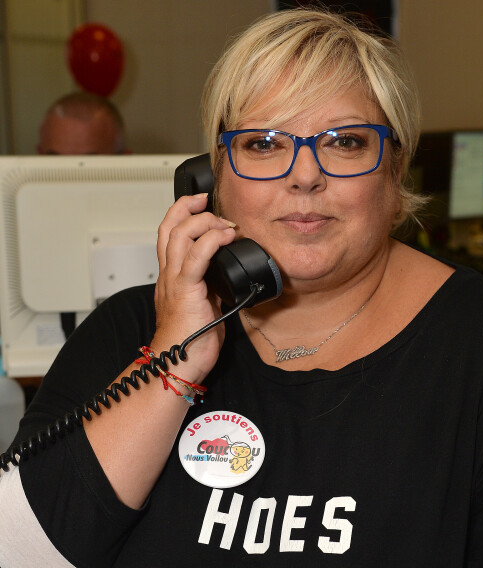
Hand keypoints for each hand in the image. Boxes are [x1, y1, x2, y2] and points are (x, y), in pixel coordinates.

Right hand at [151, 194, 235, 381]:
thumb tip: (228, 277)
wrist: (177, 363)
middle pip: (169, 227)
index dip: (181, 213)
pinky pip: (196, 257)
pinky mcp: (185, 290)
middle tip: (210, 203)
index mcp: (171, 276)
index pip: (168, 234)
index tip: (200, 203)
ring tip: (224, 223)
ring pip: (179, 235)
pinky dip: (212, 241)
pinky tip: (227, 236)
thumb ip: (211, 286)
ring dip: (204, 222)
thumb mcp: (204, 305)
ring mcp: (174, 281)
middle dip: (189, 207)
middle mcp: (168, 274)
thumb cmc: (189, 341)